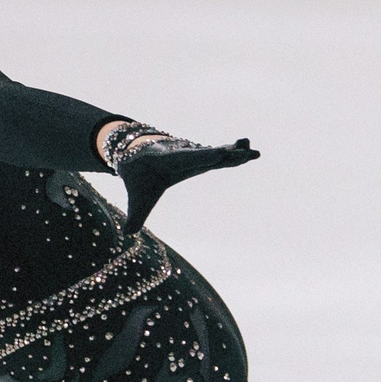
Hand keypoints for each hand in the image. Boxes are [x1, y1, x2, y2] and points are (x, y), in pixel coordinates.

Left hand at [113, 133, 258, 234]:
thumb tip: (128, 232)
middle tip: (243, 148)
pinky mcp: (200, 158)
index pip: (187, 158)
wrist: (134, 154)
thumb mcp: (135, 197)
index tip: (219, 152)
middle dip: (223, 153)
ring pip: (216, 154)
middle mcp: (183, 154)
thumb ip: (134, 215)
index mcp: (166, 160)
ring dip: (234, 153)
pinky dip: (233, 156)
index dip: (202, 156)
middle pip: (206, 154)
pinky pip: (219, 157)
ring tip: (252, 150)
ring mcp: (193, 155)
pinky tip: (247, 154)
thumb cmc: (136, 177)